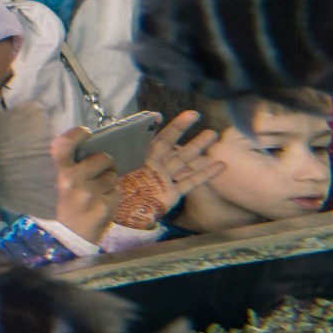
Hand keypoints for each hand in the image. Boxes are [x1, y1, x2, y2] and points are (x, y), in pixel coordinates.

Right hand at [51, 127, 120, 243]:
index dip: (76, 134)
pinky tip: (101, 205)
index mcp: (61, 174)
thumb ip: (73, 167)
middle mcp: (74, 182)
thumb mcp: (63, 185)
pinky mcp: (104, 207)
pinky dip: (112, 197)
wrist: (68, 240)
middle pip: (102, 157)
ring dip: (109, 182)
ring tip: (98, 193)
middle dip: (105, 163)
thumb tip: (95, 148)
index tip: (85, 133)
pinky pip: (117, 192)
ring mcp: (90, 195)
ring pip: (113, 176)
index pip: (64, 145)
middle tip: (99, 171)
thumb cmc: (67, 207)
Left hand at [114, 111, 224, 229]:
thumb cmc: (114, 194)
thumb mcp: (114, 172)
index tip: (158, 116)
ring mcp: (163, 179)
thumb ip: (118, 156)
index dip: (152, 126)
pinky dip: (205, 174)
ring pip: (183, 159)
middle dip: (181, 128)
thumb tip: (113, 141)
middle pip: (169, 142)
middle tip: (195, 114)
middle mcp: (152, 165)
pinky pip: (190, 182)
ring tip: (213, 134)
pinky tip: (220, 165)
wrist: (119, 218)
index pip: (145, 138)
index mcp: (137, 158)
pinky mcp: (171, 194)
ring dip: (197, 146)